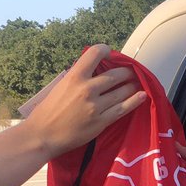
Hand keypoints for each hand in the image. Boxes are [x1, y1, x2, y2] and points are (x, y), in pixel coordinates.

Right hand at [23, 45, 146, 158]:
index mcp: (75, 77)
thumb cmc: (48, 111)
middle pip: (115, 74)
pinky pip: (123, 109)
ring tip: (134, 83)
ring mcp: (96, 106)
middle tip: (129, 72)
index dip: (105, 50)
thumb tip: (93, 71)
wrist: (43, 135)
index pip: (95, 53)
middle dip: (125, 71)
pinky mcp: (102, 121)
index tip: (109, 53)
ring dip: (131, 85)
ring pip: (122, 91)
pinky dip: (134, 101)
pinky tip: (142, 95)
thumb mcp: (60, 86)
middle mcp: (87, 89)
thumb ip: (77, 78)